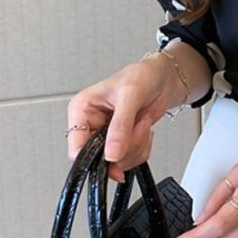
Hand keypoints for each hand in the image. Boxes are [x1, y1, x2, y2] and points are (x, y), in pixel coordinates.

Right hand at [66, 50, 183, 182]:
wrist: (161, 79)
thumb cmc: (141, 76)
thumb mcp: (130, 96)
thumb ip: (120, 126)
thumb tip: (111, 153)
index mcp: (82, 110)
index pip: (76, 147)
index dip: (95, 156)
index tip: (114, 154)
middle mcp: (92, 125)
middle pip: (99, 158)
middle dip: (125, 148)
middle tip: (138, 128)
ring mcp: (107, 136)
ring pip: (117, 161)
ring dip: (137, 147)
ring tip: (142, 122)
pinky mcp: (122, 142)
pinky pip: (131, 159)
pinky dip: (143, 149)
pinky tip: (144, 129)